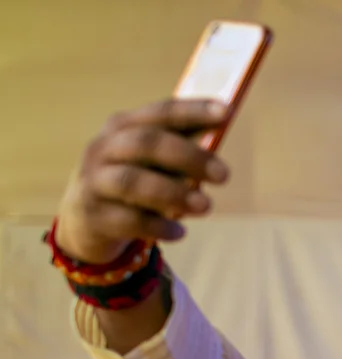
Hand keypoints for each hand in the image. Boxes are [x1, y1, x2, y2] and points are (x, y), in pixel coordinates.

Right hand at [55, 99, 230, 263]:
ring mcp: (94, 181)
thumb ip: (181, 148)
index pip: (160, 113)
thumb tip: (219, 134)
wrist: (84, 220)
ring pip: (132, 182)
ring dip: (173, 193)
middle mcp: (104, 148)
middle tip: (224, 175)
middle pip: (146, 143)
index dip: (193, 111)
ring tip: (206, 206)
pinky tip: (180, 233)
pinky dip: (158, 226)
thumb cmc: (132, 181)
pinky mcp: (94, 215)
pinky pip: (128, 220)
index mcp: (122, 127)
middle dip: (189, 156)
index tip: (227, 112)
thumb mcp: (151, 161)